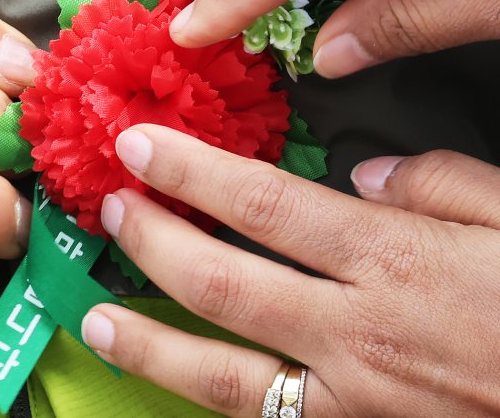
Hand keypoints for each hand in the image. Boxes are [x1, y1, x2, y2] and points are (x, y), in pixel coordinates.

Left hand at [82, 124, 499, 415]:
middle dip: (152, 243)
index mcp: (395, 261)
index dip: (190, 173)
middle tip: (110, 209)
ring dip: (151, 342)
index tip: (140, 147)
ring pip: (225, 375)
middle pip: (223, 283)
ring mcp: (353, 402)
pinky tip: (173, 383)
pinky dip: (210, 401)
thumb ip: (441, 184)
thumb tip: (366, 174)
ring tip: (96, 316)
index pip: (265, 205)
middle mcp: (358, 334)